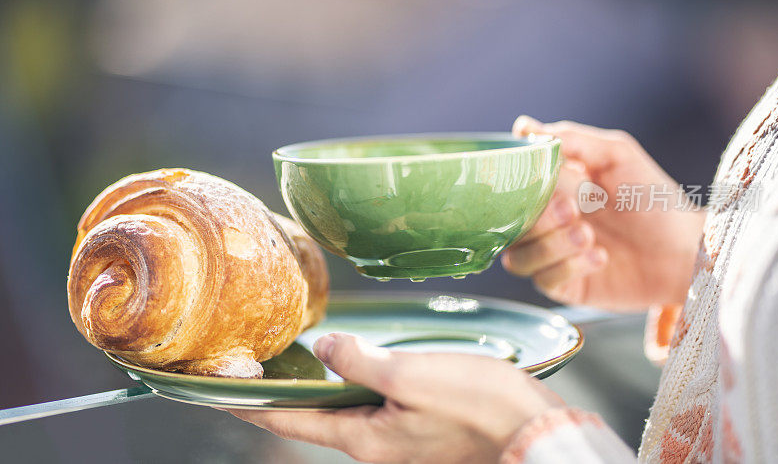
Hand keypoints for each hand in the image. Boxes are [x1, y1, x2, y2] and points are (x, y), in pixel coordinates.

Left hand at [227, 333, 564, 462]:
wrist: (534, 432)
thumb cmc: (478, 405)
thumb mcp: (410, 375)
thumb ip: (359, 363)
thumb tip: (325, 350)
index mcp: (366, 439)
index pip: (293, 421)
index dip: (255, 405)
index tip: (222, 393)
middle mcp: (377, 450)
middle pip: (318, 420)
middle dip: (287, 397)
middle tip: (260, 371)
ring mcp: (401, 446)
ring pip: (349, 415)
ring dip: (323, 392)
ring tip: (303, 366)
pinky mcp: (422, 436)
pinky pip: (376, 412)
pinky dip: (357, 391)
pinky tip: (361, 371)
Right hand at [502, 116, 704, 309]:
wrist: (686, 249)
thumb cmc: (653, 199)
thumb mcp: (617, 155)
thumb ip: (572, 140)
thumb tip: (523, 128)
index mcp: (550, 189)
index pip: (510, 188)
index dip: (517, 186)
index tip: (537, 180)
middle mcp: (544, 223)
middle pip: (508, 226)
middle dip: (537, 217)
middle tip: (573, 209)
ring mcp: (552, 257)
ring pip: (517, 258)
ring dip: (549, 246)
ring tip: (587, 235)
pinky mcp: (566, 287)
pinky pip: (544, 281)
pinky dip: (568, 267)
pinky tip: (599, 256)